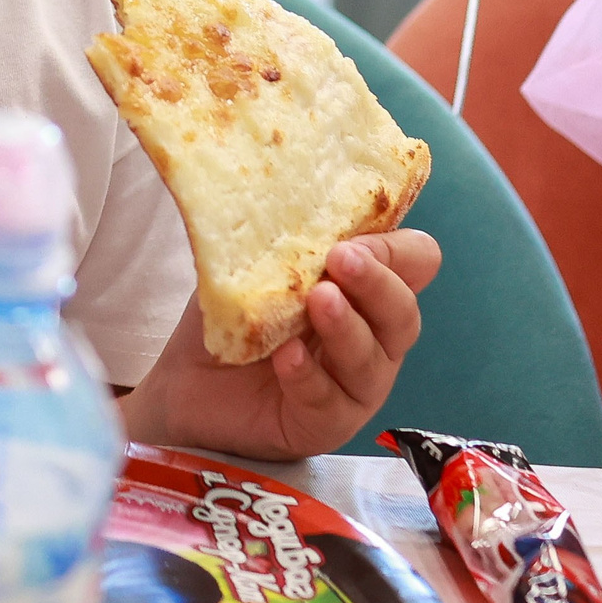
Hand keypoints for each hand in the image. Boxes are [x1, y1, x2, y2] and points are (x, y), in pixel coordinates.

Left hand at [122, 231, 441, 460]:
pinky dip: (309, 375)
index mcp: (366, 292)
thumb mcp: (255, 266)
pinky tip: (287, 356)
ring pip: (372, 359)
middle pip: (403, 313)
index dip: (397, 250)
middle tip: (342, 260)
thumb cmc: (233, 319)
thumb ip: (279, 235)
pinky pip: (329, 401)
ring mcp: (354, 386)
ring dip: (346, 327)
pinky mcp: (324, 424)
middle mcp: (373, 339)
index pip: (416, 263)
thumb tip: (273, 179)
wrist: (185, 383)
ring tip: (319, 301)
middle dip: (376, 283)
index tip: (354, 236)